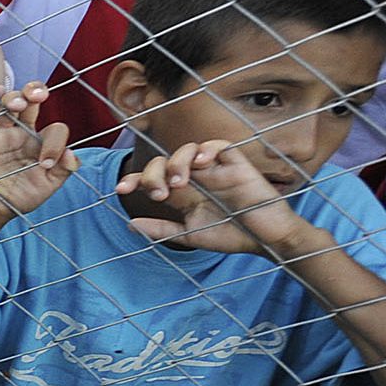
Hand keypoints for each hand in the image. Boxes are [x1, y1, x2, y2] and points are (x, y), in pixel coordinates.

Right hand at [0, 82, 78, 230]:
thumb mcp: (47, 187)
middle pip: (31, 103)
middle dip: (36, 92)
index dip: (54, 142)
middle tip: (39, 95)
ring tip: (18, 103)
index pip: (54, 130)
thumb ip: (64, 171)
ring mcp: (0, 135)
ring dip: (15, 97)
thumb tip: (71, 153)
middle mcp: (22, 135)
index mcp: (40, 145)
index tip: (45, 163)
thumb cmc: (18, 200)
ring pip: (8, 106)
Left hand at [116, 141, 307, 254]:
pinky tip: (202, 163)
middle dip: (154, 172)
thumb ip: (161, 230)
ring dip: (178, 161)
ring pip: (188, 150)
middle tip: (159, 193)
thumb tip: (130, 224)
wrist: (265, 240)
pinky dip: (207, 149)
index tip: (120, 189)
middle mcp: (196, 178)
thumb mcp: (190, 235)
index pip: (153, 178)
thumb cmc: (231, 237)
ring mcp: (216, 170)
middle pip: (165, 161)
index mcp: (183, 193)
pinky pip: (219, 145)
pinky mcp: (237, 165)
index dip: (135, 179)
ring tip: (180, 181)